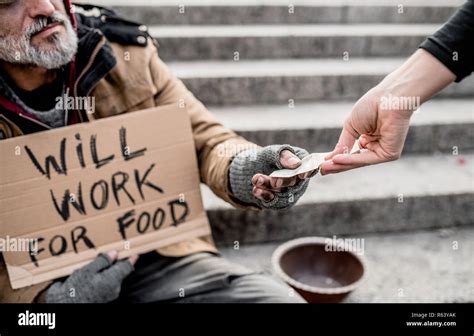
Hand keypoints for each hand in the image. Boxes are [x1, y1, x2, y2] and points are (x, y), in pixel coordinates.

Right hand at [45, 251, 137, 302]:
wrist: (65, 305)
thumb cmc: (76, 289)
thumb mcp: (88, 271)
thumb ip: (102, 261)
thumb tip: (114, 253)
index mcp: (113, 280)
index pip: (127, 267)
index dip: (130, 258)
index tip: (135, 251)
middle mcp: (114, 288)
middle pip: (118, 270)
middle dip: (112, 262)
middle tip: (105, 254)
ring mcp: (108, 293)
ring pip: (110, 276)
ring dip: (103, 269)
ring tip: (90, 266)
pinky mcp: (102, 296)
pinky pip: (103, 282)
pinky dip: (99, 277)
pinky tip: (87, 275)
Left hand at [251, 148, 315, 201]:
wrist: (253, 169)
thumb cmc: (268, 157)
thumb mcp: (273, 152)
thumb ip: (284, 156)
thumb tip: (296, 163)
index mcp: (302, 164)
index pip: (310, 168)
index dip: (308, 171)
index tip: (302, 174)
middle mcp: (299, 180)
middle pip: (294, 182)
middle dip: (283, 180)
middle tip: (274, 180)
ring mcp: (290, 192)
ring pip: (282, 192)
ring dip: (268, 186)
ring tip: (256, 179)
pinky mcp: (279, 201)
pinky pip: (273, 201)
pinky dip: (264, 195)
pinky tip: (256, 190)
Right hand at [322, 49, 455, 174]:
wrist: (389, 98)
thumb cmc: (372, 106)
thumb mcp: (351, 126)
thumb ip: (343, 144)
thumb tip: (331, 158)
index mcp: (368, 138)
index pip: (351, 152)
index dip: (336, 158)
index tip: (322, 164)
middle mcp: (376, 146)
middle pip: (353, 160)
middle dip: (336, 165)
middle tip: (321, 170)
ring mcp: (383, 151)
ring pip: (358, 162)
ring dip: (340, 165)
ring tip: (325, 167)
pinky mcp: (389, 154)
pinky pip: (366, 159)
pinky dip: (350, 160)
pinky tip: (337, 159)